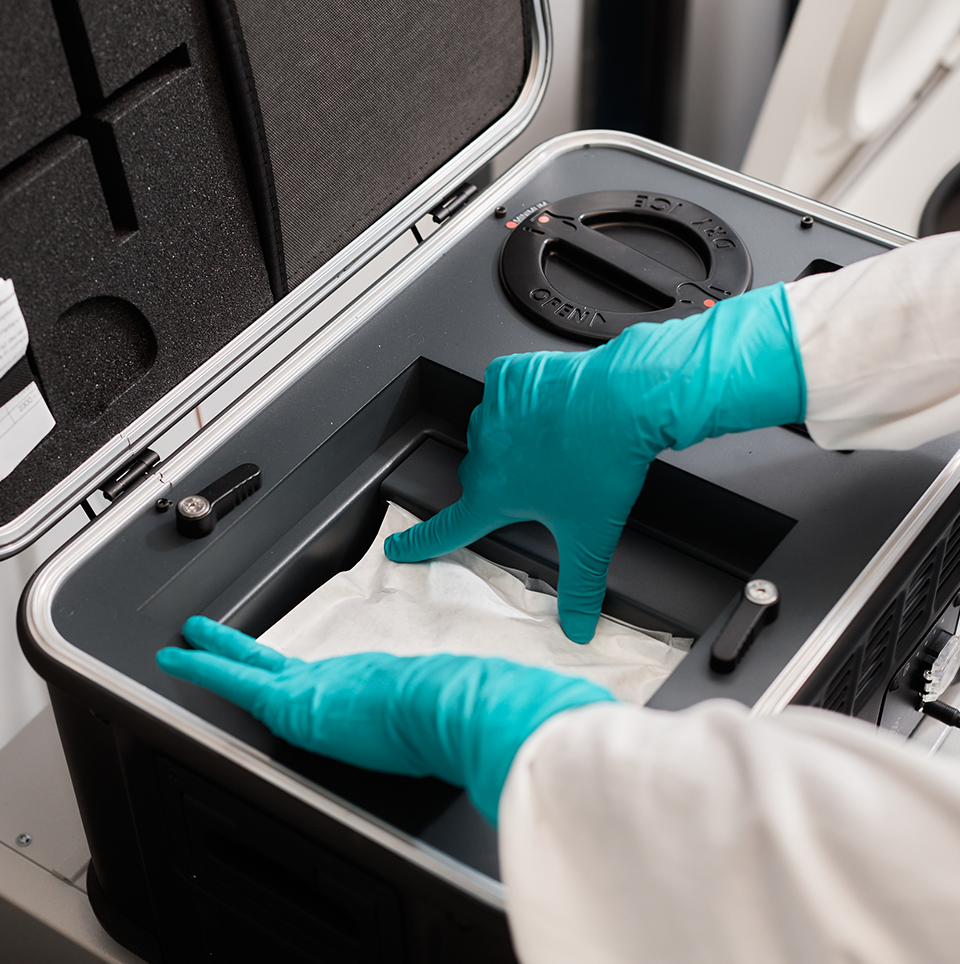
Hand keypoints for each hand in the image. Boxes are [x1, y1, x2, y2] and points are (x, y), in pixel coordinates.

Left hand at [157, 616, 614, 824]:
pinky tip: (177, 658)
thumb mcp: (462, 716)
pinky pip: (238, 680)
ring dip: (219, 655)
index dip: (301, 673)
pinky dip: (204, 667)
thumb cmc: (472, 713)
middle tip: (212, 630)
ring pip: (253, 667)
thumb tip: (498, 719)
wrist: (464, 704)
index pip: (329, 679)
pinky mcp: (302, 699)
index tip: (290, 669)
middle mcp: (345, 679)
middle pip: (282, 664)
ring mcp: (324, 686)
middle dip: (244, 649)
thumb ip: (468, 715)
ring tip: (190, 641)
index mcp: (378, 687)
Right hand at [385, 285, 804, 641]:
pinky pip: (504, 391)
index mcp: (494, 493)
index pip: (447, 528)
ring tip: (553, 443)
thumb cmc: (604, 460)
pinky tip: (550, 409)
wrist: (624, 398)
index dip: (420, 542)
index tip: (398, 547)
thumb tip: (578, 626)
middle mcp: (485, 452)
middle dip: (502, 484)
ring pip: (491, 432)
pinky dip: (522, 400)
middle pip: (478, 477)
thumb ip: (581, 586)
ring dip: (512, 440)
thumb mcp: (592, 535)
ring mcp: (493, 410)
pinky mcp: (509, 376)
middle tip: (540, 483)